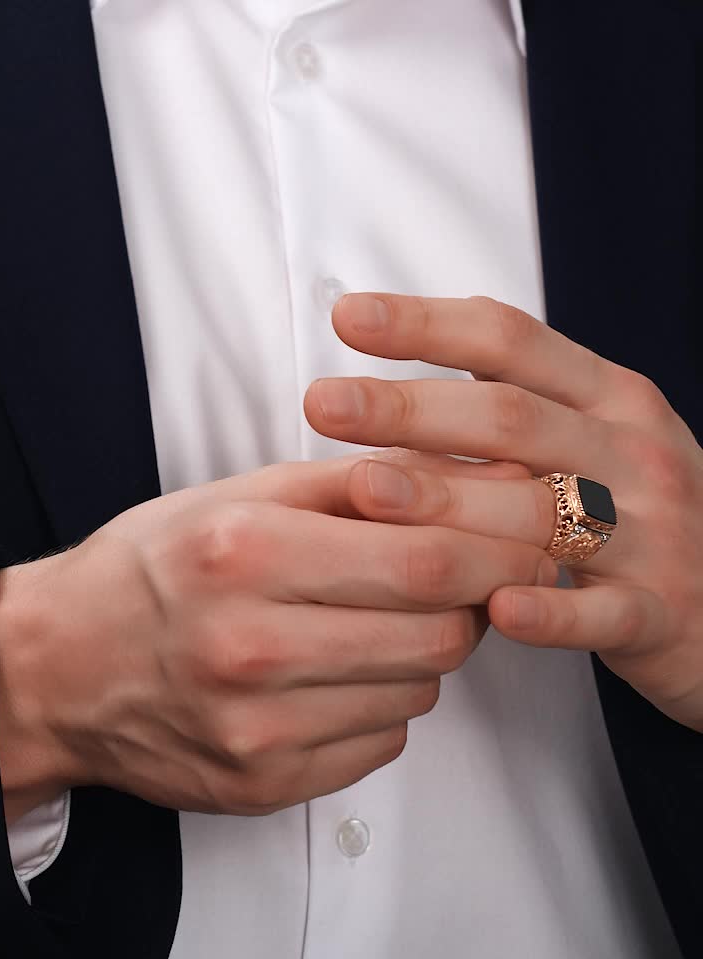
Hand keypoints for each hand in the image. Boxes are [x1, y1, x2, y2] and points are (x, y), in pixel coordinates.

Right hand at [0, 450, 556, 821]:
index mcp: (245, 554)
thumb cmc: (145, 570)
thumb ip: (343, 482)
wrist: (55, 668)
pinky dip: (379, 702)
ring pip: (418, 691)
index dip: (494, 548)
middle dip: (469, 603)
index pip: (425, 557)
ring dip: (419, 652)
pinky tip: (330, 675)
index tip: (518, 540)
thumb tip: (458, 474)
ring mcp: (258, 730)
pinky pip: (380, 742)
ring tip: (368, 623)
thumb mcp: (229, 497)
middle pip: (439, 634)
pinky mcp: (264, 785)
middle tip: (451, 579)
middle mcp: (251, 648)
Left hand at [305, 292, 702, 730]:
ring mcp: (655, 533)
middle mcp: (631, 452)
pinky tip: (496, 611)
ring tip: (367, 490)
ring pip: (545, 512)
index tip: (348, 315)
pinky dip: (553, 613)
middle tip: (323, 403)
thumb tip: (384, 395)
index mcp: (606, 399)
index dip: (428, 325)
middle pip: (512, 418)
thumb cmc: (638, 510)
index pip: (510, 342)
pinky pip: (606, 615)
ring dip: (451, 500)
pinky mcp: (663, 613)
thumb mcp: (590, 439)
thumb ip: (506, 411)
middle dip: (410, 408)